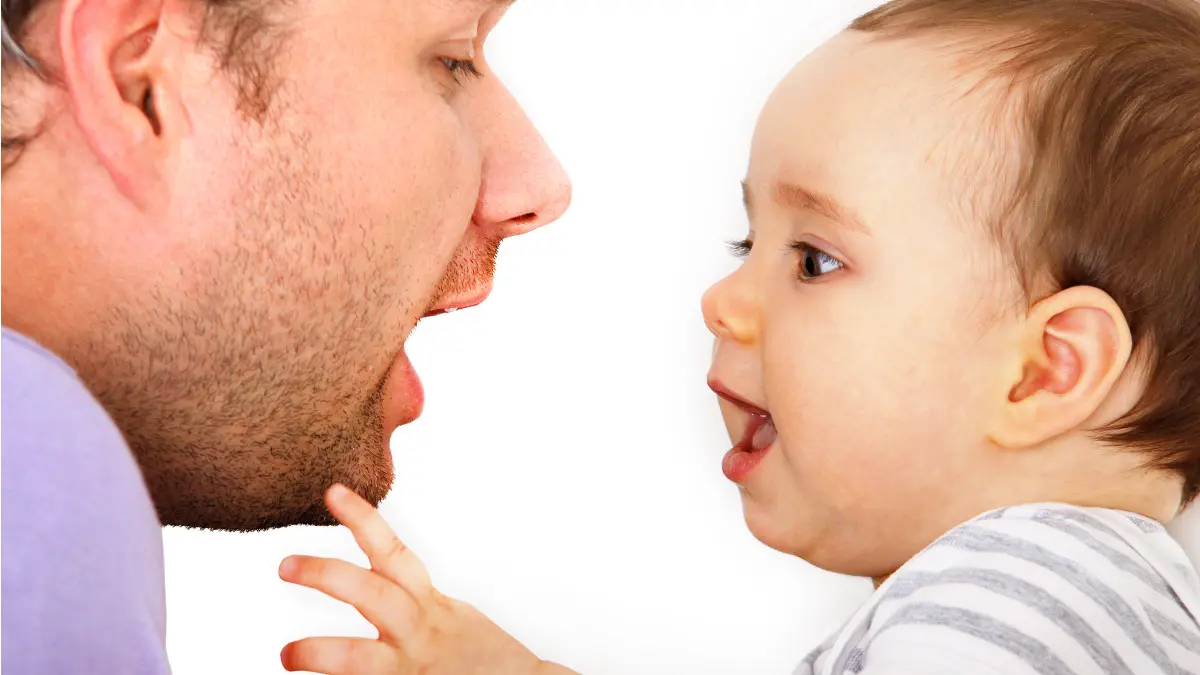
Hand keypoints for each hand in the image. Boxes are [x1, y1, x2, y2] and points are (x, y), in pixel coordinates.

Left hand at [279, 484, 573, 674]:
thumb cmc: (478, 655)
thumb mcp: (448, 615)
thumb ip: (409, 599)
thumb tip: (366, 577)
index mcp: (429, 607)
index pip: (393, 554)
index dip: (364, 520)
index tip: (333, 491)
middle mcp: (420, 634)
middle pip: (373, 596)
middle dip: (328, 576)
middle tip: (285, 564)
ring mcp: (414, 671)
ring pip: (363, 661)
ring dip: (321, 654)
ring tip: (287, 653)